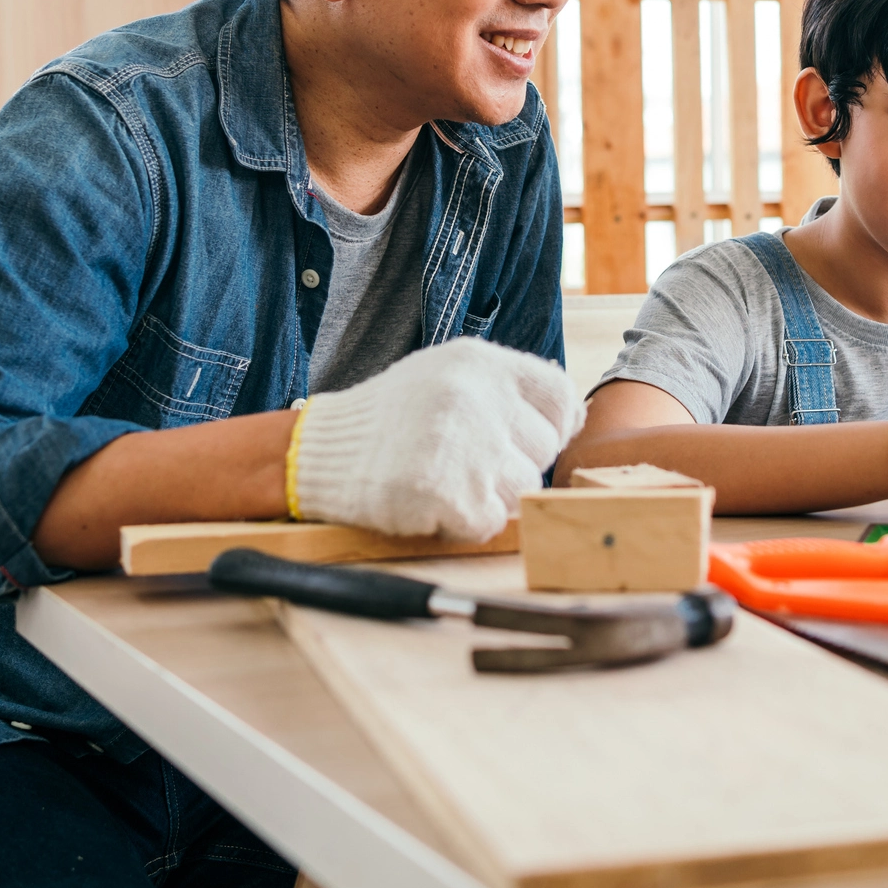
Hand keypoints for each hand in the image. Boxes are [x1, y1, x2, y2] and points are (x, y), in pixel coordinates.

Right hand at [291, 338, 584, 541]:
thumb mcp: (447, 375)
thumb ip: (504, 390)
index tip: (524, 442)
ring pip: (520, 491)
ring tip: (444, 479)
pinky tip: (432, 502)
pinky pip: (490, 523)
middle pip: (542, 453)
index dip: (551, 428)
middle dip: (510, 466)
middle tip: (462, 462)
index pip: (560, 398)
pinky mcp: (446, 492)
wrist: (318, 451)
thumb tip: (569, 419)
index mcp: (482, 363)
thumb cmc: (389, 418)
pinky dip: (465, 523)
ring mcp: (465, 445)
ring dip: (488, 497)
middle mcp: (479, 398)